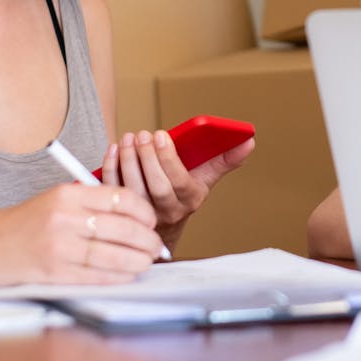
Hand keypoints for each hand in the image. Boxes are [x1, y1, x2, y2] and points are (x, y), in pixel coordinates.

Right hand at [0, 183, 163, 285]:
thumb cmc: (24, 223)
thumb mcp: (55, 200)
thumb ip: (90, 204)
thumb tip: (134, 219)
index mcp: (68, 194)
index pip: (120, 198)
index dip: (143, 212)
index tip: (151, 221)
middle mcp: (64, 217)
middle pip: (122, 228)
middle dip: (146, 240)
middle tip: (155, 247)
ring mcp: (58, 246)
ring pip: (112, 255)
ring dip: (137, 261)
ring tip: (147, 262)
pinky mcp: (53, 272)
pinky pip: (95, 275)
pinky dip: (116, 277)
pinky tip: (127, 276)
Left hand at [108, 129, 254, 247]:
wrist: (161, 225)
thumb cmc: (182, 193)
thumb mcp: (205, 178)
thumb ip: (225, 160)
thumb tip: (249, 141)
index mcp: (189, 200)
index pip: (178, 182)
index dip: (168, 159)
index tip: (161, 134)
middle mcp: (166, 211)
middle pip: (156, 187)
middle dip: (147, 158)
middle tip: (143, 134)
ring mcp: (141, 214)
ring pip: (132, 189)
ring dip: (128, 161)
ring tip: (129, 138)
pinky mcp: (121, 211)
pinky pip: (113, 190)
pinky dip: (111, 168)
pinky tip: (114, 149)